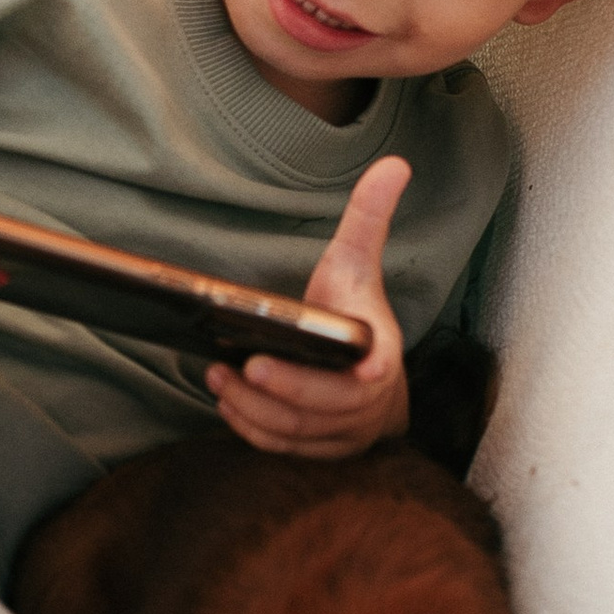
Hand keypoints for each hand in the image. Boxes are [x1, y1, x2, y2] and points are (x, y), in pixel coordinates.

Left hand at [208, 156, 409, 456]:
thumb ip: (370, 218)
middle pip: (327, 405)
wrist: (366, 373)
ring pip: (298, 430)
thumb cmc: (355, 314)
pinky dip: (252, 428)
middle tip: (246, 364)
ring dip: (255, 407)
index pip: (380, 367)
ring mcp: (343, 431)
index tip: (365, 368)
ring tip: (219, 375)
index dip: (373, 372)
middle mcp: (366, 400)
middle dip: (287, 388)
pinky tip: (225, 401)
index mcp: (380, 354)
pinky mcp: (319, 450)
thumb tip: (395, 163)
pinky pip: (283, 447)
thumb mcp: (357, 264)